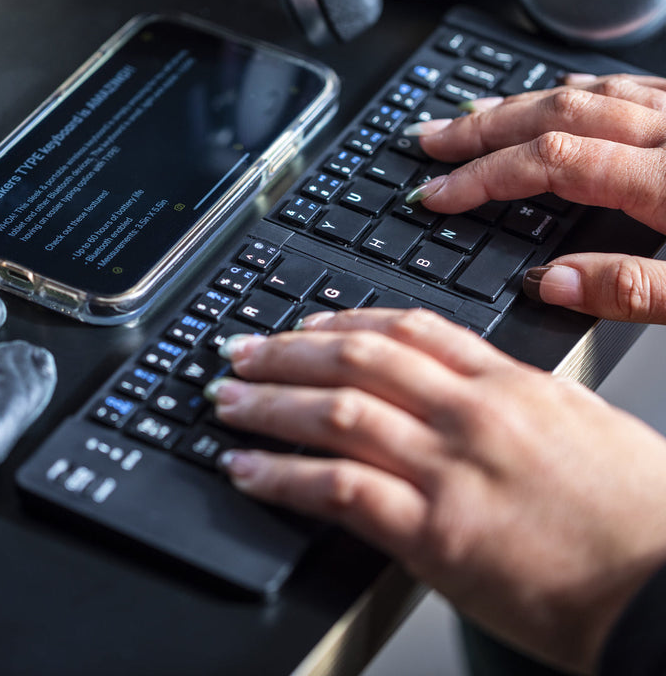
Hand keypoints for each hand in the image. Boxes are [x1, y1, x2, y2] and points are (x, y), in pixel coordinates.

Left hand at [208, 308, 665, 673]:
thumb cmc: (636, 512)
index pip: (407, 327)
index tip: (306, 324)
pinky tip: (248, 471)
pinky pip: (339, 488)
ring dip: (269, 405)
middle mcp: (471, 414)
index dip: (343, 319)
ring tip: (227, 400)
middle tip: (242, 351)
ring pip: (336, 412)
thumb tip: (452, 390)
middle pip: (357, 357)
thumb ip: (507, 400)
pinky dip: (283, 477)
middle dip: (287, 352)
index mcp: (507, 383)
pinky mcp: (435, 532)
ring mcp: (449, 468)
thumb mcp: (576, 425)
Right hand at [403, 74, 665, 321]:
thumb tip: (549, 284)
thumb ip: (628, 289)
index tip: (438, 193)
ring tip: (475, 113)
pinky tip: (563, 92)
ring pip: (588, 93)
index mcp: (665, 180)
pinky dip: (583, 89)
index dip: (482, 176)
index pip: (549, 163)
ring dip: (523, 104)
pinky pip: (632, 84)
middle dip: (482, 130)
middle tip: (433, 139)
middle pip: (555, 116)